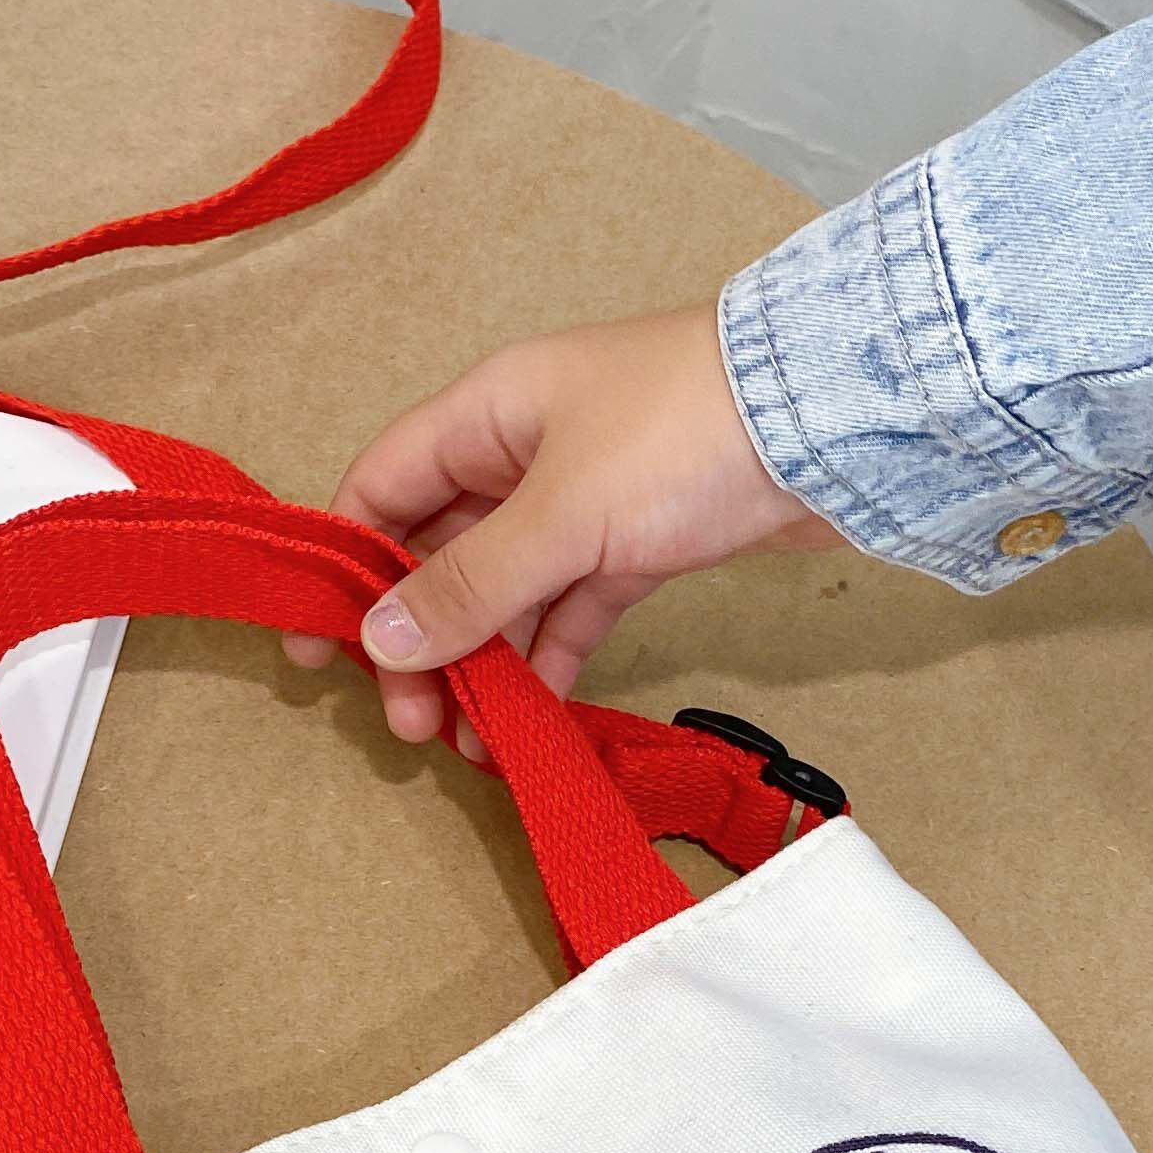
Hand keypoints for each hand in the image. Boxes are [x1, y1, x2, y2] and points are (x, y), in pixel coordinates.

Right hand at [283, 304, 838, 751]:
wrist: (832, 421)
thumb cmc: (684, 433)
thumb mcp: (559, 514)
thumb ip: (468, 585)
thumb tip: (380, 641)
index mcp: (487, 412)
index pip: (383, 488)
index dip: (345, 567)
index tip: (319, 651)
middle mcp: (526, 450)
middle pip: (438, 553)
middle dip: (418, 641)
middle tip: (410, 722)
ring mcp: (585, 499)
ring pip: (505, 591)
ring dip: (482, 664)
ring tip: (471, 739)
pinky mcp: (641, 542)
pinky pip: (570, 609)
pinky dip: (548, 660)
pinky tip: (534, 719)